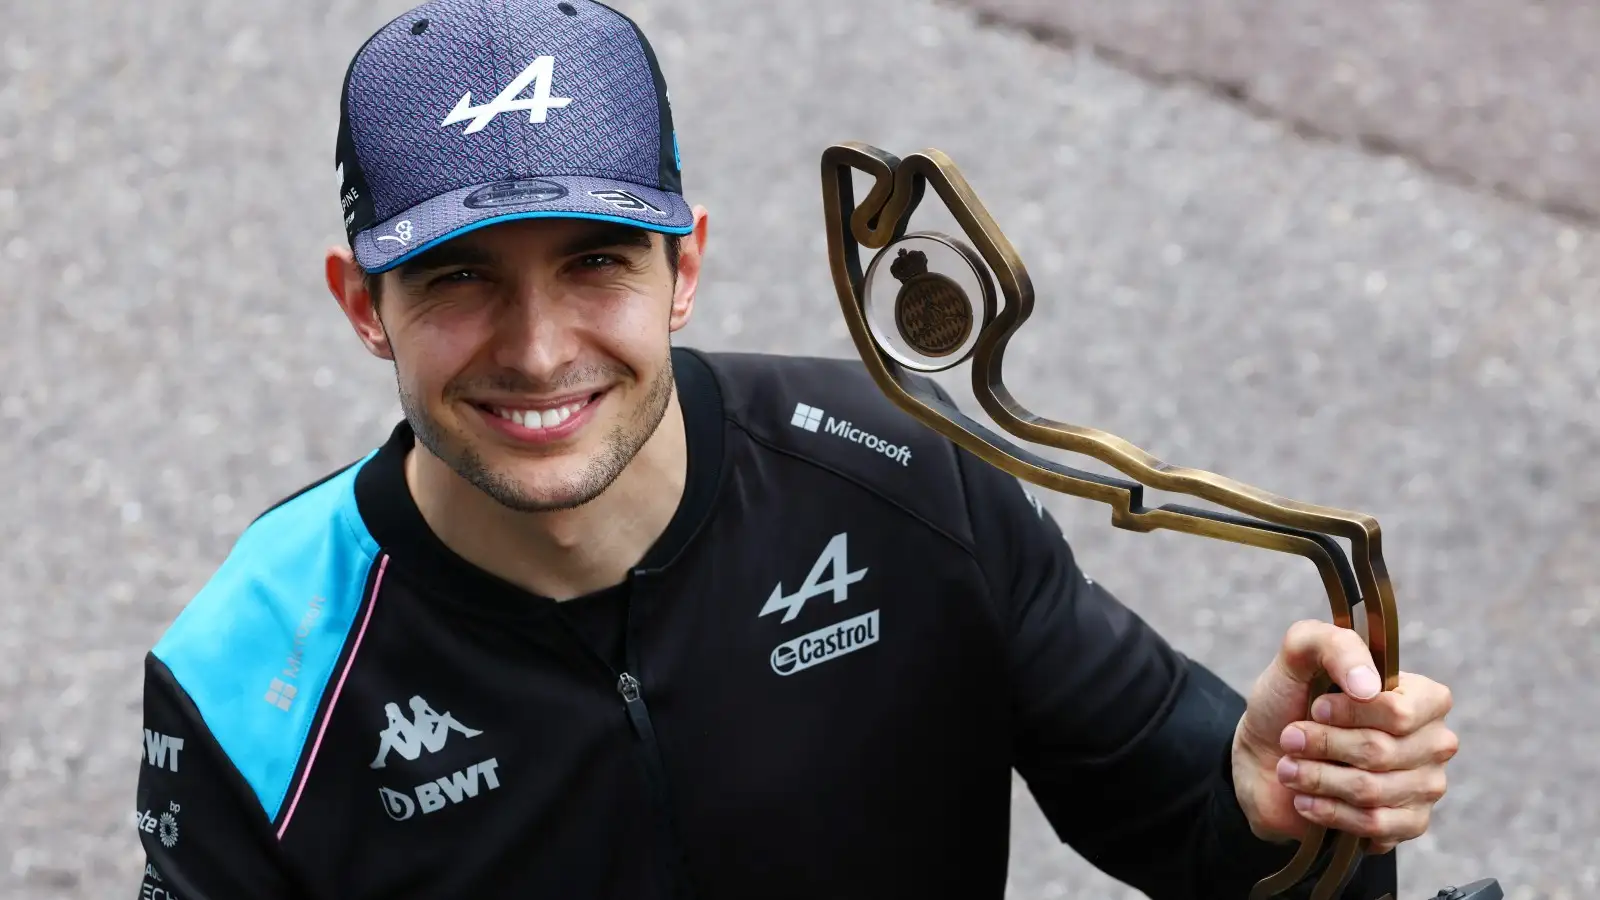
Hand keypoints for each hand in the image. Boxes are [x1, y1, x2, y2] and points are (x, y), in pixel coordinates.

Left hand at [1231, 619, 1458, 853]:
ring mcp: (1426, 785)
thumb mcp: (1299, 655)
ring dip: (1316, 778)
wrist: (1265, 757)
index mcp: (1423, 697)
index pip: (1400, 712)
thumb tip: (1368, 685)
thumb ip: (1333, 645)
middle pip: (1381, 752)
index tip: (1314, 708)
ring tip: (1289, 768)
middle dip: (1322, 745)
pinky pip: (1375, 825)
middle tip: (1290, 738)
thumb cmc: (1289, 701)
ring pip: (1372, 790)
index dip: (1348, 713)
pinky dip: (1330, 811)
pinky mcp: (1408, 823)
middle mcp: (1434, 741)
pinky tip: (1305, 801)